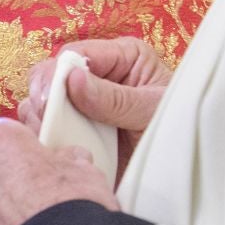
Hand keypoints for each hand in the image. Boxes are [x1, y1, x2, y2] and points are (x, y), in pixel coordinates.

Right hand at [19, 37, 171, 174]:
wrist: (185, 170)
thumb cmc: (180, 131)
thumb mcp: (153, 111)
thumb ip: (115, 98)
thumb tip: (72, 80)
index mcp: (121, 58)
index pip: (75, 54)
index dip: (57, 74)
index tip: (50, 101)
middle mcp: (96, 77)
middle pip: (49, 76)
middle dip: (44, 99)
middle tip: (48, 122)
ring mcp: (81, 105)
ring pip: (39, 103)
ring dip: (41, 122)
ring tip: (54, 141)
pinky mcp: (74, 131)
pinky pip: (44, 129)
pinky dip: (44, 140)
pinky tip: (56, 152)